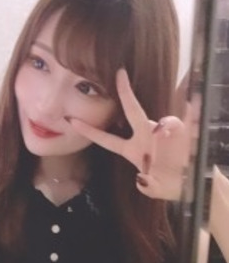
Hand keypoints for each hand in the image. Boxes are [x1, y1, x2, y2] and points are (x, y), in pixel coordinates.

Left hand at [69, 69, 190, 199]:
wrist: (189, 183)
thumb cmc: (167, 183)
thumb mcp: (154, 188)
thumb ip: (147, 185)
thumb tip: (143, 177)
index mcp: (131, 149)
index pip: (107, 139)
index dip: (90, 131)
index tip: (73, 120)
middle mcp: (145, 136)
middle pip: (134, 113)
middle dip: (126, 93)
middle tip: (120, 74)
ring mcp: (165, 133)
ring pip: (165, 122)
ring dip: (167, 127)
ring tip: (166, 136)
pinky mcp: (186, 131)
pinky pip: (184, 123)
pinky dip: (184, 121)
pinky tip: (186, 121)